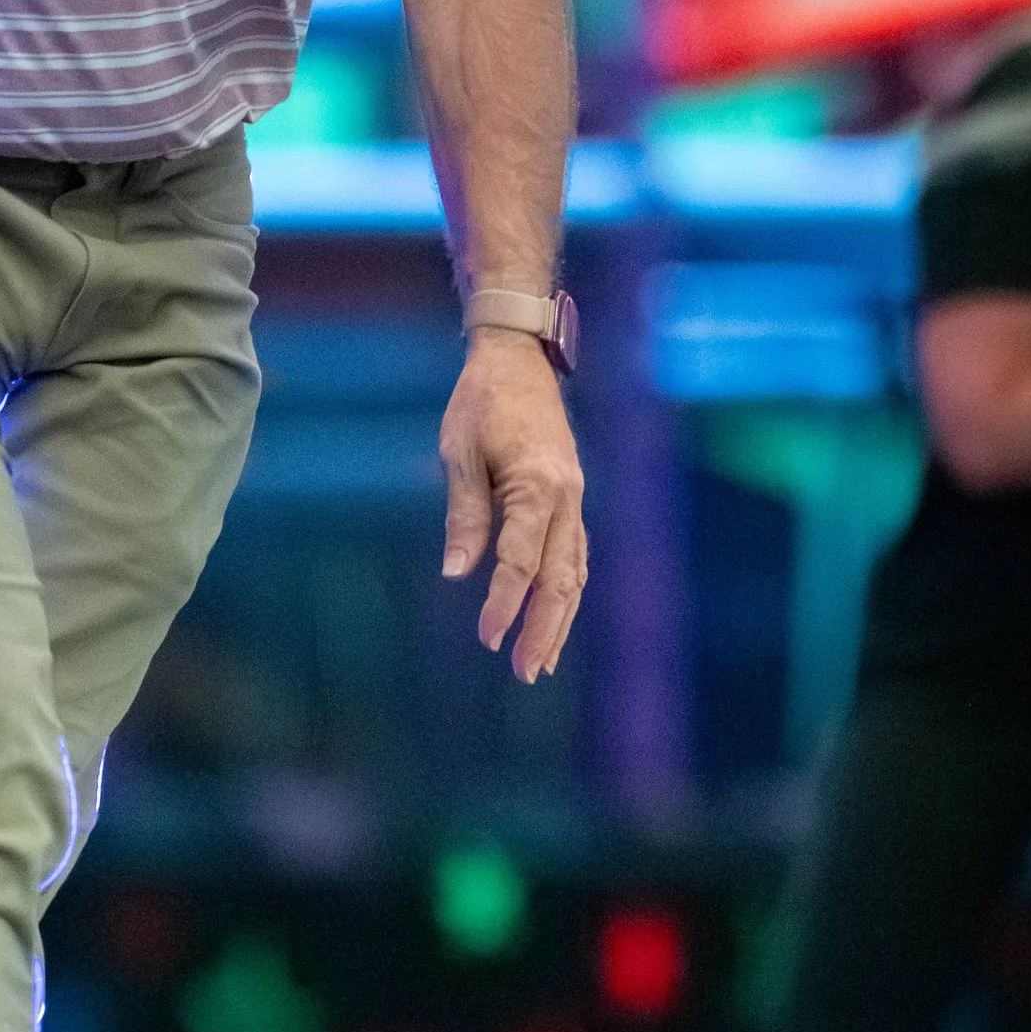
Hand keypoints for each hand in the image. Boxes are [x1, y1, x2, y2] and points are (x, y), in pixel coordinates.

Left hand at [440, 330, 588, 682]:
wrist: (518, 359)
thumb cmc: (480, 401)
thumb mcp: (459, 453)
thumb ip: (464, 515)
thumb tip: (456, 573)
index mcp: (537, 484)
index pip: (521, 560)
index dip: (504, 604)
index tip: (488, 640)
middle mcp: (566, 496)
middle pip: (560, 578)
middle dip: (543, 629)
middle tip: (525, 672)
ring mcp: (575, 498)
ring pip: (575, 572)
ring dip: (560, 620)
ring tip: (542, 662)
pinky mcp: (572, 497)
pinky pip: (575, 554)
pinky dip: (567, 591)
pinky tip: (554, 618)